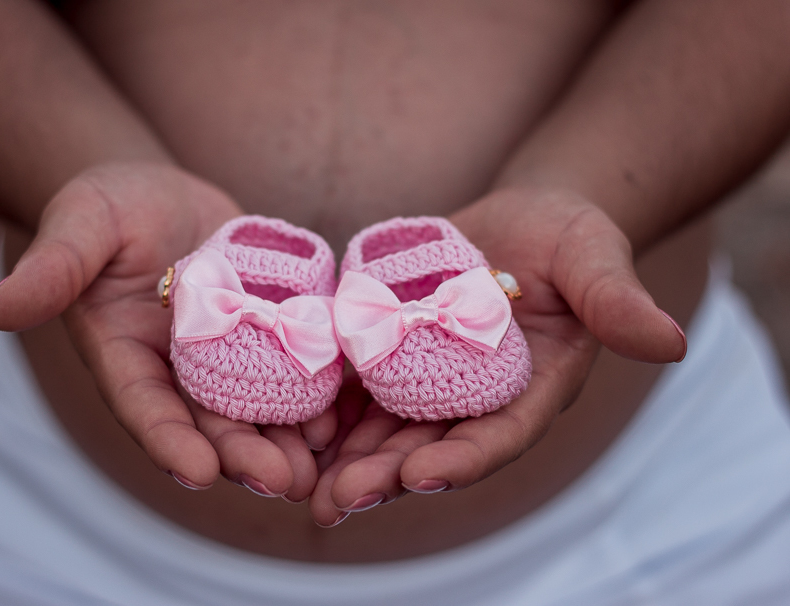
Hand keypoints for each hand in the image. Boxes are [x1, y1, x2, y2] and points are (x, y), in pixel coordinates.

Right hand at [0, 162, 335, 499]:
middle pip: (209, 422)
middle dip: (243, 454)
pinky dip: (314, 391)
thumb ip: (52, 268)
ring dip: (286, 438)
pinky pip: (291, 366)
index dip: (168, 441)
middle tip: (284, 481)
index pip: (144, 407)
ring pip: (255, 407)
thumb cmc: (108, 206)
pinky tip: (344, 410)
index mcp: (126, 357)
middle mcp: (177, 369)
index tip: (198, 474)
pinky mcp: (264, 332)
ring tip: (321, 464)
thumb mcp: (80, 224)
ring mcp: (225, 355)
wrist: (160, 195)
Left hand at [307, 187, 686, 525]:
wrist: (520, 219)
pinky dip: (325, 409)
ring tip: (301, 483)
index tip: (422, 473)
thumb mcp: (595, 257)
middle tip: (336, 499)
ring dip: (345, 457)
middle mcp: (475, 399)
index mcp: (529, 391)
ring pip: (384, 428)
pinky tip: (285, 424)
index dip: (462, 458)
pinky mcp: (393, 350)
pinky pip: (356, 387)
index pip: (498, 436)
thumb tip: (670, 342)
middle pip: (429, 446)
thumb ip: (618, 300)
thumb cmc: (569, 237)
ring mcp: (430, 379)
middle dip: (385, 475)